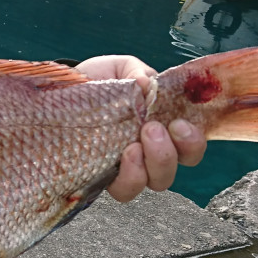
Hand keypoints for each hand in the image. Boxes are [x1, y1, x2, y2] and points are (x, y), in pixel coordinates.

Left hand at [73, 56, 206, 201]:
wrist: (64, 91)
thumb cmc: (98, 83)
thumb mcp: (120, 68)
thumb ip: (136, 71)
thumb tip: (146, 84)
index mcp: (161, 128)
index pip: (190, 147)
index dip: (192, 142)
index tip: (179, 124)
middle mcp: (149, 154)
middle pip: (173, 170)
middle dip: (168, 153)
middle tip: (152, 130)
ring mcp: (128, 168)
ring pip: (153, 183)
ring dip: (149, 166)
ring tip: (133, 146)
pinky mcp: (105, 177)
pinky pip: (124, 189)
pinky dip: (129, 176)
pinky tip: (121, 156)